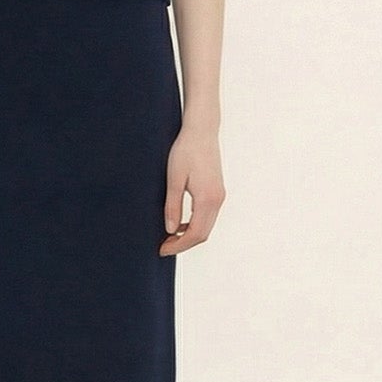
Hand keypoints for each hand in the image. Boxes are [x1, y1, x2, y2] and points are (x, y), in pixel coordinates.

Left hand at [159, 124, 224, 254]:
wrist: (202, 131)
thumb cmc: (185, 151)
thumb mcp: (174, 179)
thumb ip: (173, 206)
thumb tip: (170, 230)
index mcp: (207, 199)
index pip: (195, 234)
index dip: (178, 246)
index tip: (162, 250)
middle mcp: (217, 200)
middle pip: (203, 234)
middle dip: (183, 244)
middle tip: (163, 246)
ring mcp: (219, 196)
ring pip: (206, 226)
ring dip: (189, 235)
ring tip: (168, 236)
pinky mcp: (217, 191)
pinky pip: (208, 216)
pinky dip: (195, 225)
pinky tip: (179, 223)